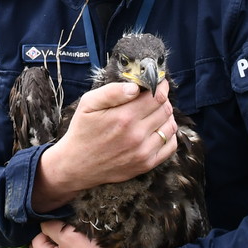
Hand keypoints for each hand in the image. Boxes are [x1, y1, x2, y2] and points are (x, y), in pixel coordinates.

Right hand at [33, 79, 177, 209]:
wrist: (76, 165)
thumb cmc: (82, 130)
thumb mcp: (88, 104)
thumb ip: (112, 91)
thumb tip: (135, 87)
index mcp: (124, 117)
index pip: (156, 96)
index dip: (160, 86)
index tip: (158, 82)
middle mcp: (137, 135)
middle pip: (165, 110)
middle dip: (162, 99)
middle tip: (154, 97)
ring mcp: (143, 152)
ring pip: (170, 127)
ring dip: (167, 116)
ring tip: (155, 112)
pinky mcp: (146, 164)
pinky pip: (170, 146)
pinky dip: (169, 135)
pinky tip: (157, 129)